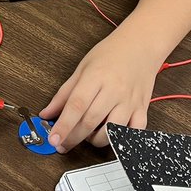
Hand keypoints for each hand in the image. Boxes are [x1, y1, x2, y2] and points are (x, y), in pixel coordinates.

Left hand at [39, 32, 163, 150]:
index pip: (76, 106)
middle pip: (91, 121)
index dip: (64, 126)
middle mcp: (114, 90)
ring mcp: (130, 101)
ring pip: (112, 131)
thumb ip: (64, 93)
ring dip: (95, 140)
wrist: (141, 45)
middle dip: (73, 138)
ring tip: (87, 135)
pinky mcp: (143, 108)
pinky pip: (134, 132)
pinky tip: (110, 136)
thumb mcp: (82, 68)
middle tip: (62, 145)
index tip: (53, 139)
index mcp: (95, 77)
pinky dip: (121, 139)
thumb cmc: (110, 54)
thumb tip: (47, 113)